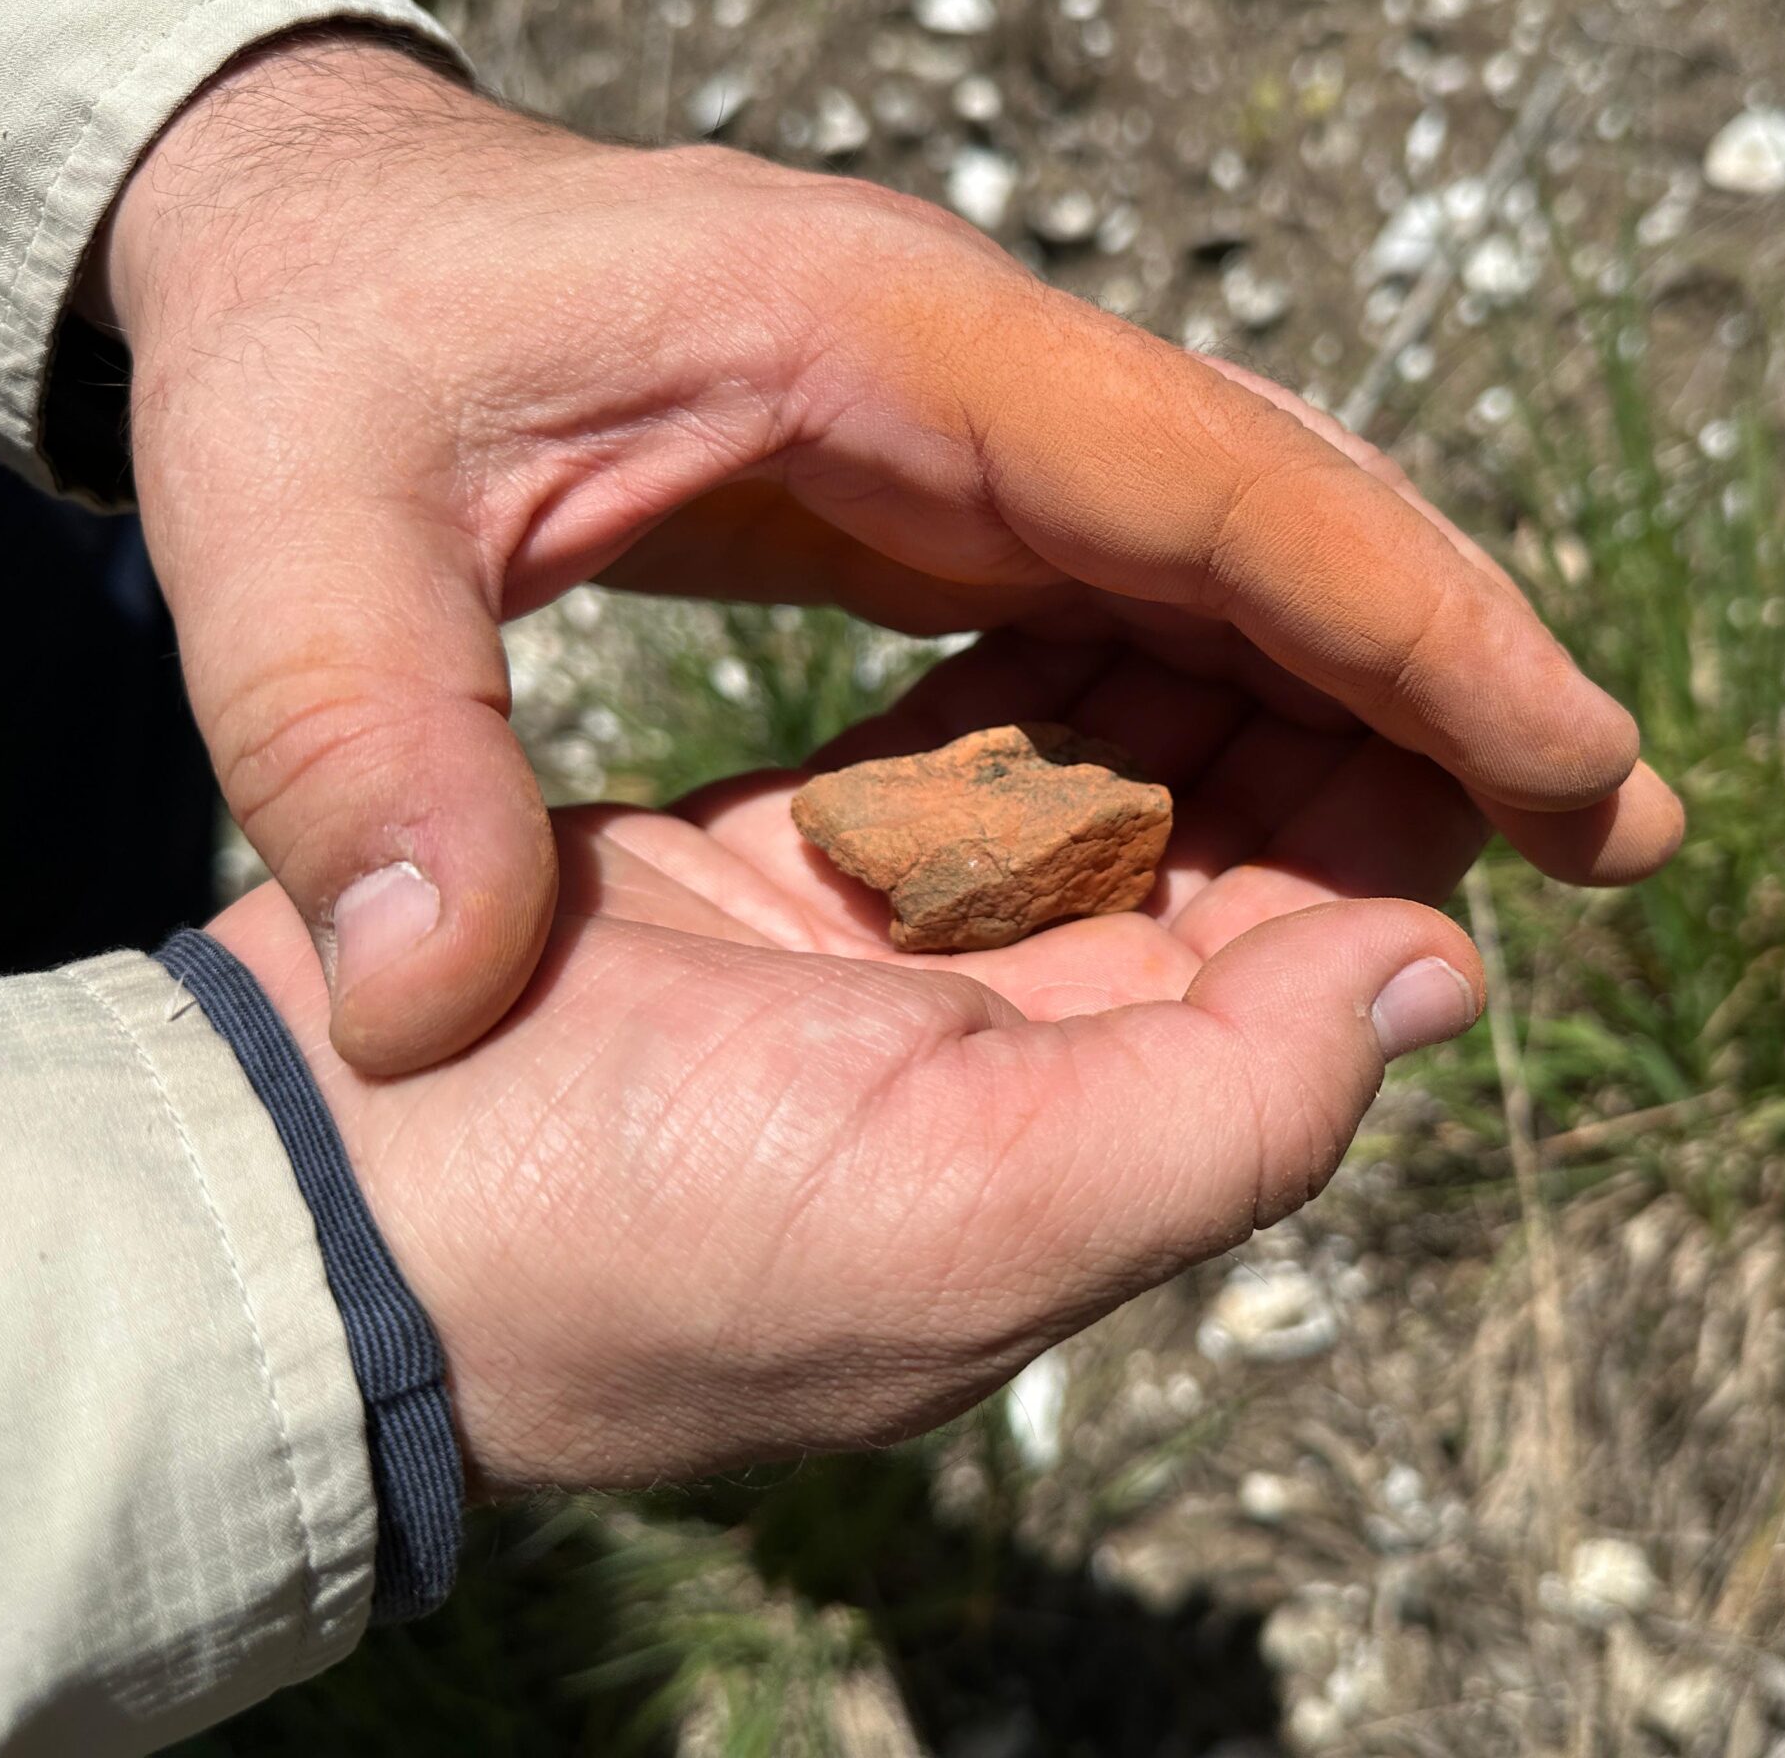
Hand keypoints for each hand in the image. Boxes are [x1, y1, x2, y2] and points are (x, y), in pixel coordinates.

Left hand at [108, 32, 1680, 1074]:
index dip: (1421, 626)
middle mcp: (967, 362)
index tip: (1582, 765)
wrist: (308, 219)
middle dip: (1461, 659)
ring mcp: (957, 410)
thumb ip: (346, 740)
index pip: (1225, 483)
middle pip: (1287, 504)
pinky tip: (1286, 792)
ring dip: (1377, 678)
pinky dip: (1242, 677)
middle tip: (1621, 828)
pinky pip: (1137, 577)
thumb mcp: (278, 530)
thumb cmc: (308, 344)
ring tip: (1504, 830)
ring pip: (1236, 539)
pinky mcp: (923, 468)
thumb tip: (422, 999)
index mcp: (883, 344)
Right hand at [211, 635, 1491, 1485]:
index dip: (1392, 833)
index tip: (1478, 702)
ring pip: (1082, 801)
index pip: (1293, 975)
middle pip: (1206, 877)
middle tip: (1388, 585)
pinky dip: (1018, 684)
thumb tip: (1440, 976)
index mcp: (1077, 1151)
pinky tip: (1092, 584)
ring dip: (1173, 686)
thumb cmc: (635, 1233)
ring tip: (1262, 549)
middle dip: (1297, 738)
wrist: (306, 1203)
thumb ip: (1229, 1107)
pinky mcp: (767, 875)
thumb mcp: (978, 1215)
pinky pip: (934, 760)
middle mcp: (1001, 1068)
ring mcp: (878, 966)